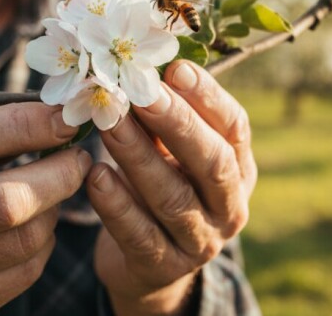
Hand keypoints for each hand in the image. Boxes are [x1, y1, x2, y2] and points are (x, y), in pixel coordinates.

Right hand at [0, 103, 90, 315]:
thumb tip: (39, 118)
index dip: (25, 124)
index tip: (64, 115)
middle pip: (6, 200)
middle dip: (58, 172)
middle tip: (77, 155)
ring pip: (24, 239)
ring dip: (56, 207)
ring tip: (57, 186)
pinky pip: (24, 272)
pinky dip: (43, 242)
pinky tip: (37, 223)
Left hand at [86, 61, 255, 315]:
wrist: (148, 265)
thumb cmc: (158, 187)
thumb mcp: (169, 152)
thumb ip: (160, 117)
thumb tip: (136, 64)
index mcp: (238, 167)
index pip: (234, 127)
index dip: (207, 96)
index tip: (175, 67)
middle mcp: (229, 206)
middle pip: (211, 162)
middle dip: (177, 123)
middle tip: (140, 92)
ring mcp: (200, 242)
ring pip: (173, 198)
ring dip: (138, 156)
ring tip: (108, 123)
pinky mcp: (163, 268)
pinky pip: (139, 235)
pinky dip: (116, 204)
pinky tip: (94, 175)